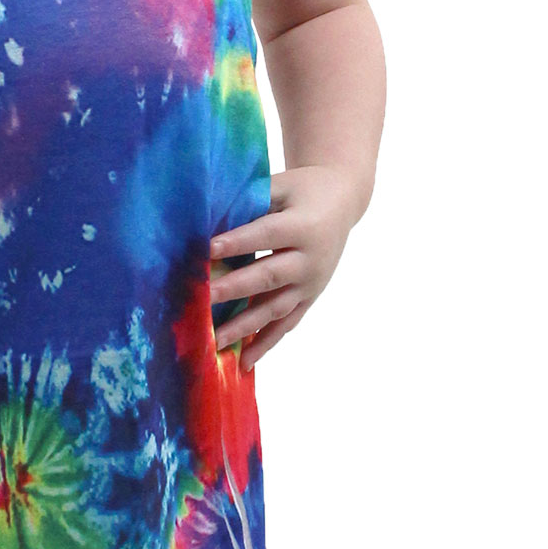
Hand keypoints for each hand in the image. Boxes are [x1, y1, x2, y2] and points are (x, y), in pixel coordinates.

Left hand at [209, 165, 362, 368]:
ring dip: (245, 326)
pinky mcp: (309, 299)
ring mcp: (311, 283)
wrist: (342, 202)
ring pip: (275, 309)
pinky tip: (243, 363)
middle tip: (204, 299)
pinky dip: (265, 344)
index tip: (206, 250)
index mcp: (304, 226)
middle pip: (269, 276)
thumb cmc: (302, 189)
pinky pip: (286, 325)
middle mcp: (310, 259)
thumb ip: (251, 201)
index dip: (237, 242)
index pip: (266, 235)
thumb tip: (206, 216)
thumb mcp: (282, 186)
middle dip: (235, 288)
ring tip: (215, 341)